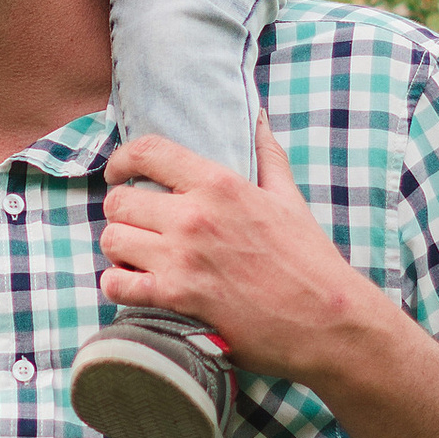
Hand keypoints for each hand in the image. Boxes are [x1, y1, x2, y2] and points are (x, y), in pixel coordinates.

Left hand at [99, 124, 375, 378]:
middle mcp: (193, 217)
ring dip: (120, 248)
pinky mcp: (175, 299)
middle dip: (123, 211)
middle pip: (120, 201)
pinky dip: (118, 285)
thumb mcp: (288, 198)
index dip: (123, 160)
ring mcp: (181, 259)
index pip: (148, 152)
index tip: (120, 172)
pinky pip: (116, 285)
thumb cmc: (309, 260)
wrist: (326, 320)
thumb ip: (266, 155)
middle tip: (137, 224)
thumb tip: (257, 117)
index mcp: (219, 185)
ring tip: (137, 255)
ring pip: (112, 240)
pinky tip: (135, 285)